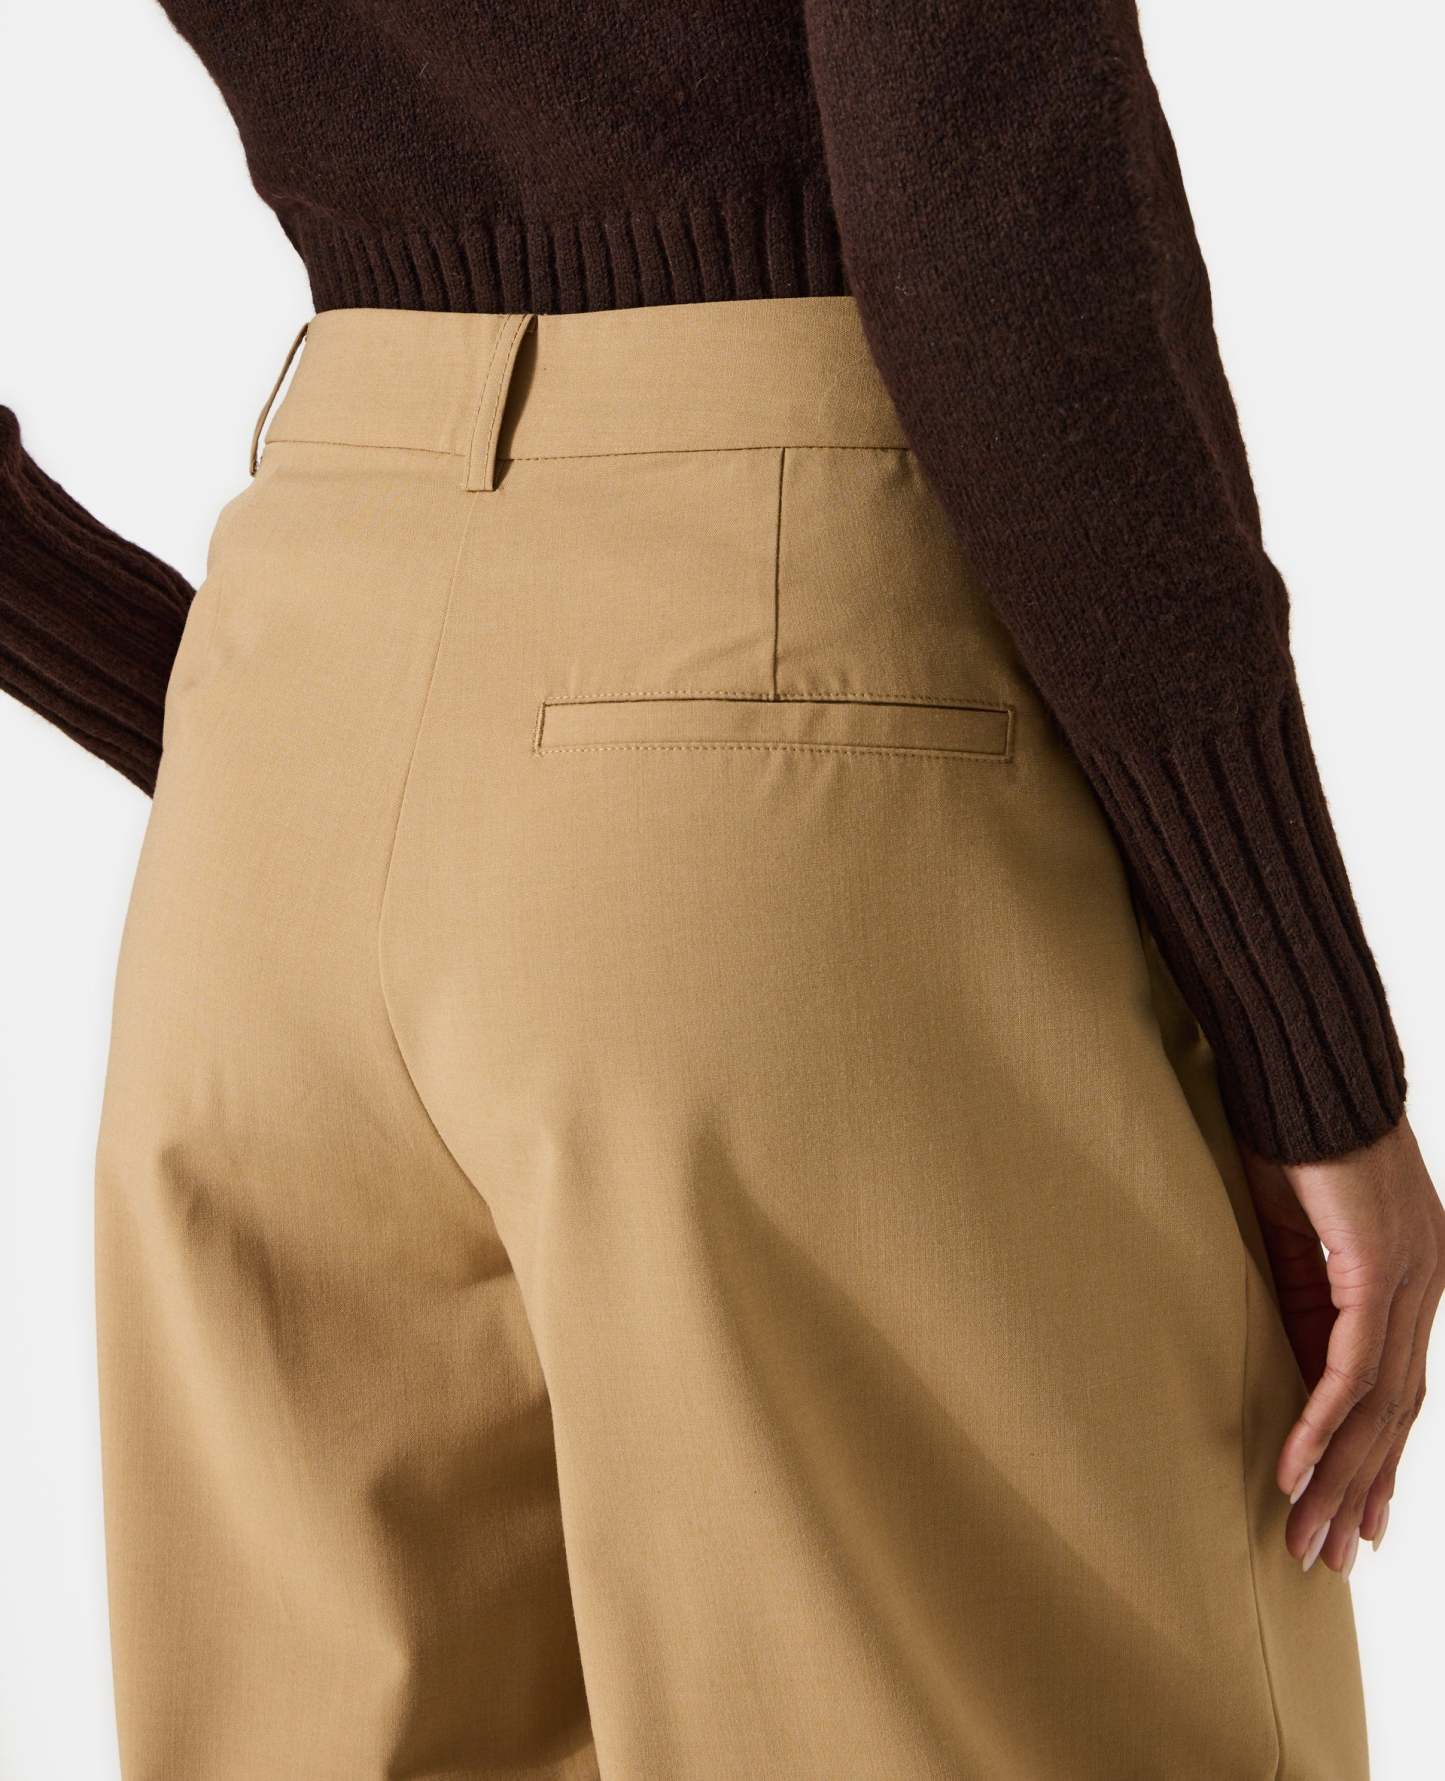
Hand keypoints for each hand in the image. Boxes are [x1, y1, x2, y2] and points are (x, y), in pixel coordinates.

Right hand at [1240, 1116, 1443, 1575]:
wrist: (1303, 1066)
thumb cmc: (1290, 1130)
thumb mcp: (1289, 1229)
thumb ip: (1299, 1288)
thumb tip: (1283, 1345)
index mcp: (1409, 1274)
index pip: (1396, 1387)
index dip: (1373, 1457)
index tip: (1351, 1515)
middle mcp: (1424, 1284)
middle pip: (1396, 1412)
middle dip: (1359, 1489)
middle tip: (1331, 1555)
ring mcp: (1409, 1278)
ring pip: (1378, 1404)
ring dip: (1336, 1476)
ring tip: (1307, 1537)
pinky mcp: (1377, 1269)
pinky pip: (1350, 1367)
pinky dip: (1321, 1423)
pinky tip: (1295, 1469)